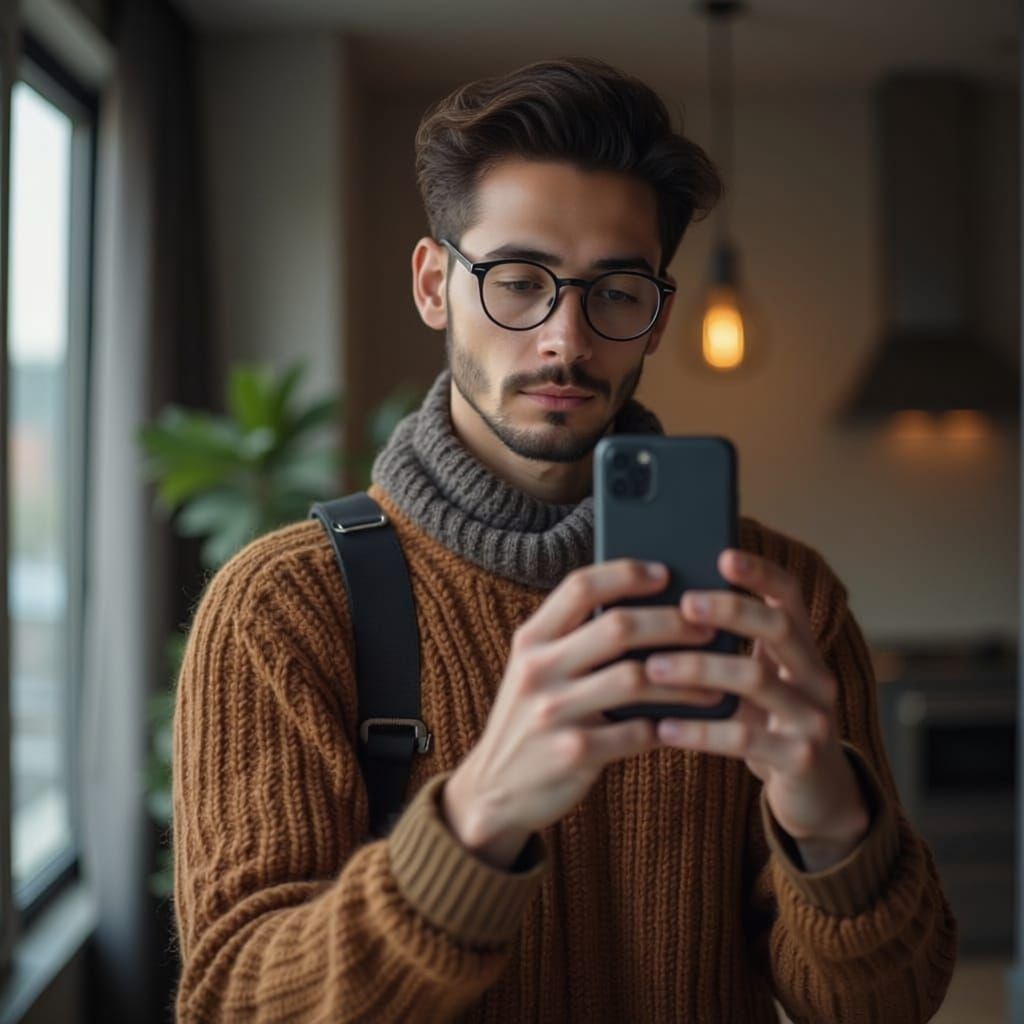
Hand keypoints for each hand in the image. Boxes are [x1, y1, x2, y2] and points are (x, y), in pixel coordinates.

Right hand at [442, 559, 717, 868]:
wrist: (494, 791)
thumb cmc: (531, 719)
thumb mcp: (536, 671)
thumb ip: (574, 639)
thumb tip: (647, 607)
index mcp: (530, 639)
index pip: (580, 586)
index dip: (627, 574)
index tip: (665, 574)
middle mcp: (538, 669)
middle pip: (618, 627)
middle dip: (673, 623)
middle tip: (708, 628)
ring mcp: (553, 712)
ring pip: (636, 678)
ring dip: (684, 679)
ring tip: (713, 682)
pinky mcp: (573, 753)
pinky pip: (636, 731)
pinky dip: (666, 726)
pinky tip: (686, 724)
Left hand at [647, 549, 869, 871]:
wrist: (813, 795)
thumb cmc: (765, 724)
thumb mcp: (750, 683)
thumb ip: (722, 650)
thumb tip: (654, 610)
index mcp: (801, 648)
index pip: (790, 596)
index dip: (760, 572)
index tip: (722, 555)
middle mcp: (816, 676)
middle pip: (779, 627)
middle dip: (730, 610)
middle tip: (683, 604)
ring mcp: (814, 717)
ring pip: (756, 679)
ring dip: (699, 669)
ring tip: (652, 667)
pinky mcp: (801, 759)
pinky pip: (745, 738)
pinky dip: (699, 730)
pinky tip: (663, 727)